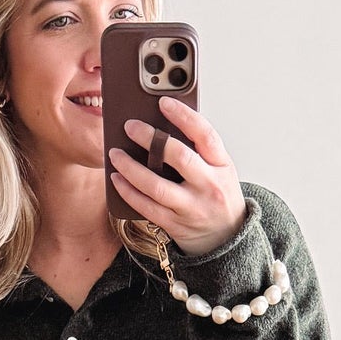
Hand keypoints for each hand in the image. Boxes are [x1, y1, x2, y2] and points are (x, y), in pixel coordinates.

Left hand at [108, 93, 247, 257]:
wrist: (226, 237)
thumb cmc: (217, 194)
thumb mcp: (220, 169)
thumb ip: (199, 149)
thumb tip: (162, 124)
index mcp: (222, 166)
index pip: (205, 135)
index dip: (184, 116)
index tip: (163, 102)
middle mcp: (209, 186)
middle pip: (179, 158)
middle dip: (151, 139)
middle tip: (130, 126)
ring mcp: (192, 208)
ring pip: (157, 187)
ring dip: (131, 168)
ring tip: (115, 154)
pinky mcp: (176, 225)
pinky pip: (147, 207)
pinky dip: (128, 192)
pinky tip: (116, 179)